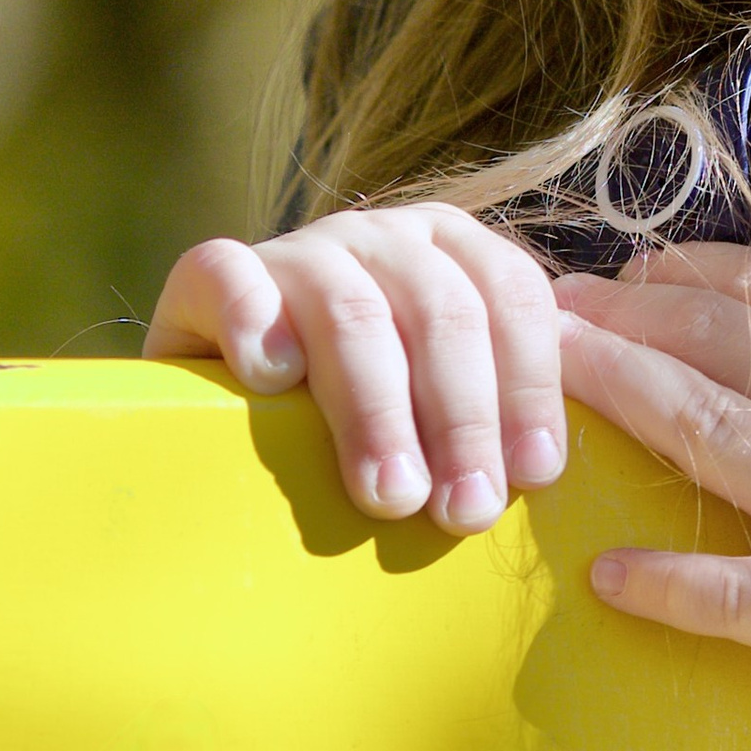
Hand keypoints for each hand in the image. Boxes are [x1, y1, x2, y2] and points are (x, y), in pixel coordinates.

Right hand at [145, 206, 566, 531]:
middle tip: (466, 512)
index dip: (528, 386)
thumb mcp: (439, 406)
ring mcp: (298, 249)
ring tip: (391, 494)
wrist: (232, 402)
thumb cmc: (362, 421)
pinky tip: (274, 380)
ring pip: (351, 312)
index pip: (513, 297)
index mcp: (455, 253)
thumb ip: (495, 414)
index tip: (532, 475)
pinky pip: (231, 277)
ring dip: (377, 411)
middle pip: (442, 313)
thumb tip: (540, 476)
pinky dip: (255, 322)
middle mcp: (384, 237)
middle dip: (463, 420)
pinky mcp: (210, 274)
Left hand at [553, 243, 750, 721]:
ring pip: (709, 440)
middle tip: (546, 310)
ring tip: (545, 382)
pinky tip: (607, 580)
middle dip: (625, 322)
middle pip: (717, 351)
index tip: (633, 269)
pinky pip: (744, 597)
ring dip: (622, 403)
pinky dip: (674, 590)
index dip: (691, 276)